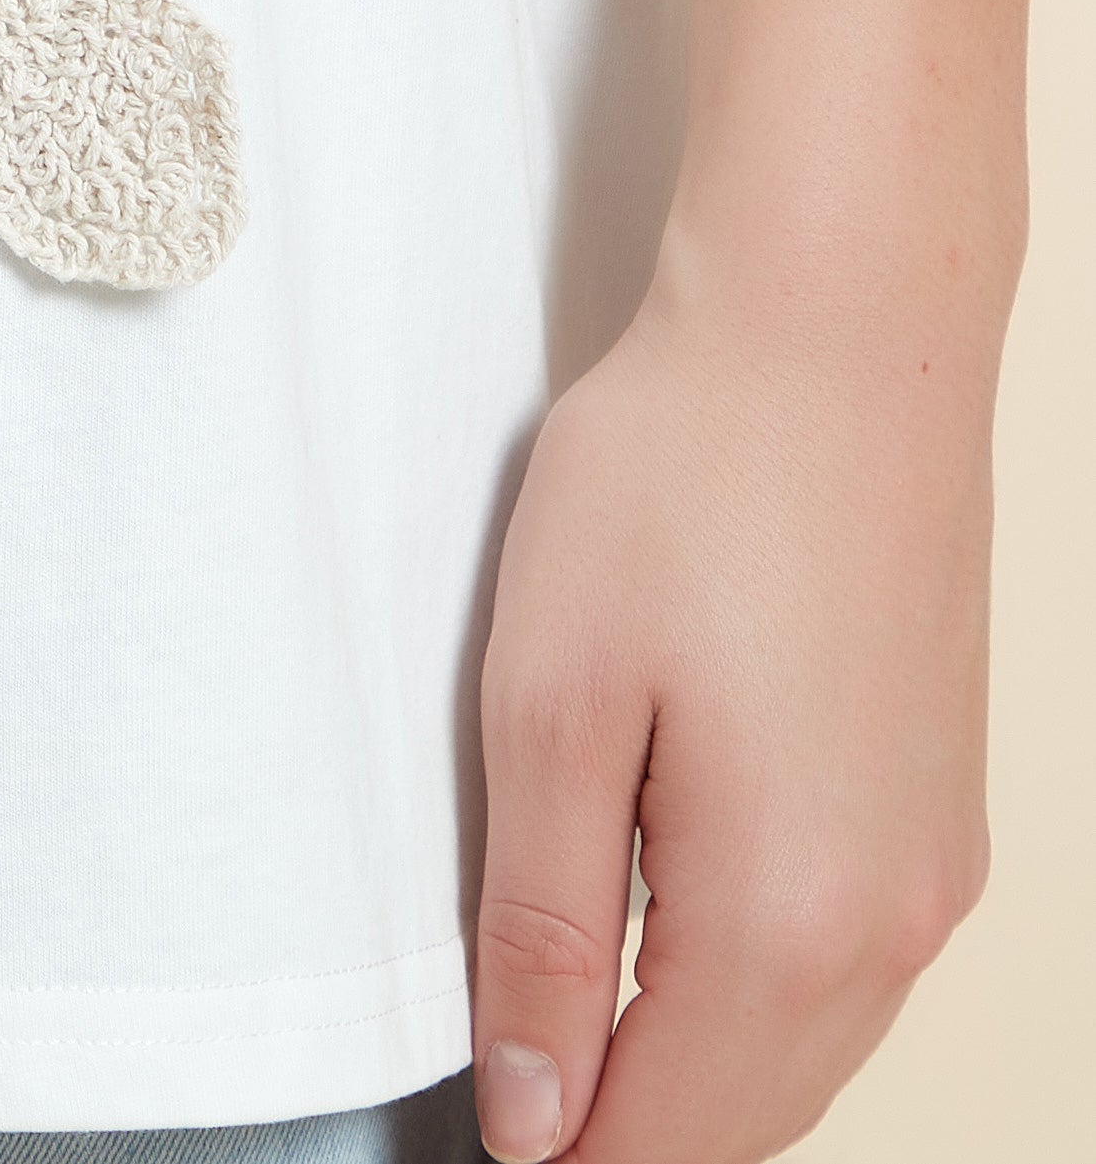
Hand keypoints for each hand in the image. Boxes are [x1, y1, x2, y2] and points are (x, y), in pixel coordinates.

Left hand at [470, 226, 996, 1161]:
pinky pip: (850, 972)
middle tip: (507, 1069)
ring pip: (803, 1056)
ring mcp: (933, 874)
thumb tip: (534, 1119)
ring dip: (693, 1065)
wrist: (840, 333)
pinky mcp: (942, 811)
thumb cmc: (683, 481)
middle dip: (623, 1126)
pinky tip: (675, 923)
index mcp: (784, 926)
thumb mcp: (552, 704)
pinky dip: (758, 992)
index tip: (474, 1125)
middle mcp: (890, 932)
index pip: (659, 1144)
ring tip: (571, 1008)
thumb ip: (544, 933)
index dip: (549, 1152)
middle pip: (742, 1121)